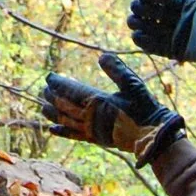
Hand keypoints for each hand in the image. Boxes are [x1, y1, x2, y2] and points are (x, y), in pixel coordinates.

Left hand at [41, 53, 184, 153]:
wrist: (152, 134)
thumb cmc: (144, 107)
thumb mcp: (132, 83)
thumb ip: (117, 69)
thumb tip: (101, 56)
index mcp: (97, 101)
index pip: (70, 90)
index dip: (58, 84)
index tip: (49, 77)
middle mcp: (90, 116)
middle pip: (64, 105)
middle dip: (53, 96)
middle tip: (44, 89)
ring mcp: (91, 129)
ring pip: (65, 120)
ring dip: (53, 112)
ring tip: (43, 106)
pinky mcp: (95, 139)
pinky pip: (73, 135)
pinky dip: (62, 131)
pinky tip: (52, 129)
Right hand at [126, 0, 195, 81]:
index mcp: (183, 5)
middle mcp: (176, 18)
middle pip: (152, 12)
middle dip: (141, 10)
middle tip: (135, 8)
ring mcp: (172, 34)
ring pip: (150, 28)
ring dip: (139, 24)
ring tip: (133, 22)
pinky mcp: (170, 50)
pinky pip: (153, 45)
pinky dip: (143, 42)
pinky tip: (136, 36)